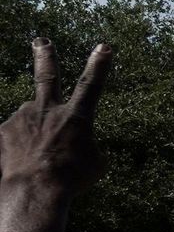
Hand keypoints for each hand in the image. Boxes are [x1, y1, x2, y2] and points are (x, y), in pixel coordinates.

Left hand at [0, 40, 113, 231]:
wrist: (34, 189)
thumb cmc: (71, 179)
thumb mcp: (95, 164)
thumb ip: (86, 145)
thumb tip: (77, 143)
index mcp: (76, 117)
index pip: (91, 85)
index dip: (99, 65)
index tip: (105, 47)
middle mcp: (47, 110)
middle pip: (47, 76)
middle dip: (45, 56)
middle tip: (41, 41)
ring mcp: (21, 118)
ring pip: (29, 123)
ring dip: (32, 138)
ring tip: (36, 160)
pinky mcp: (1, 131)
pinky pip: (11, 139)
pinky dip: (17, 150)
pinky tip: (20, 163)